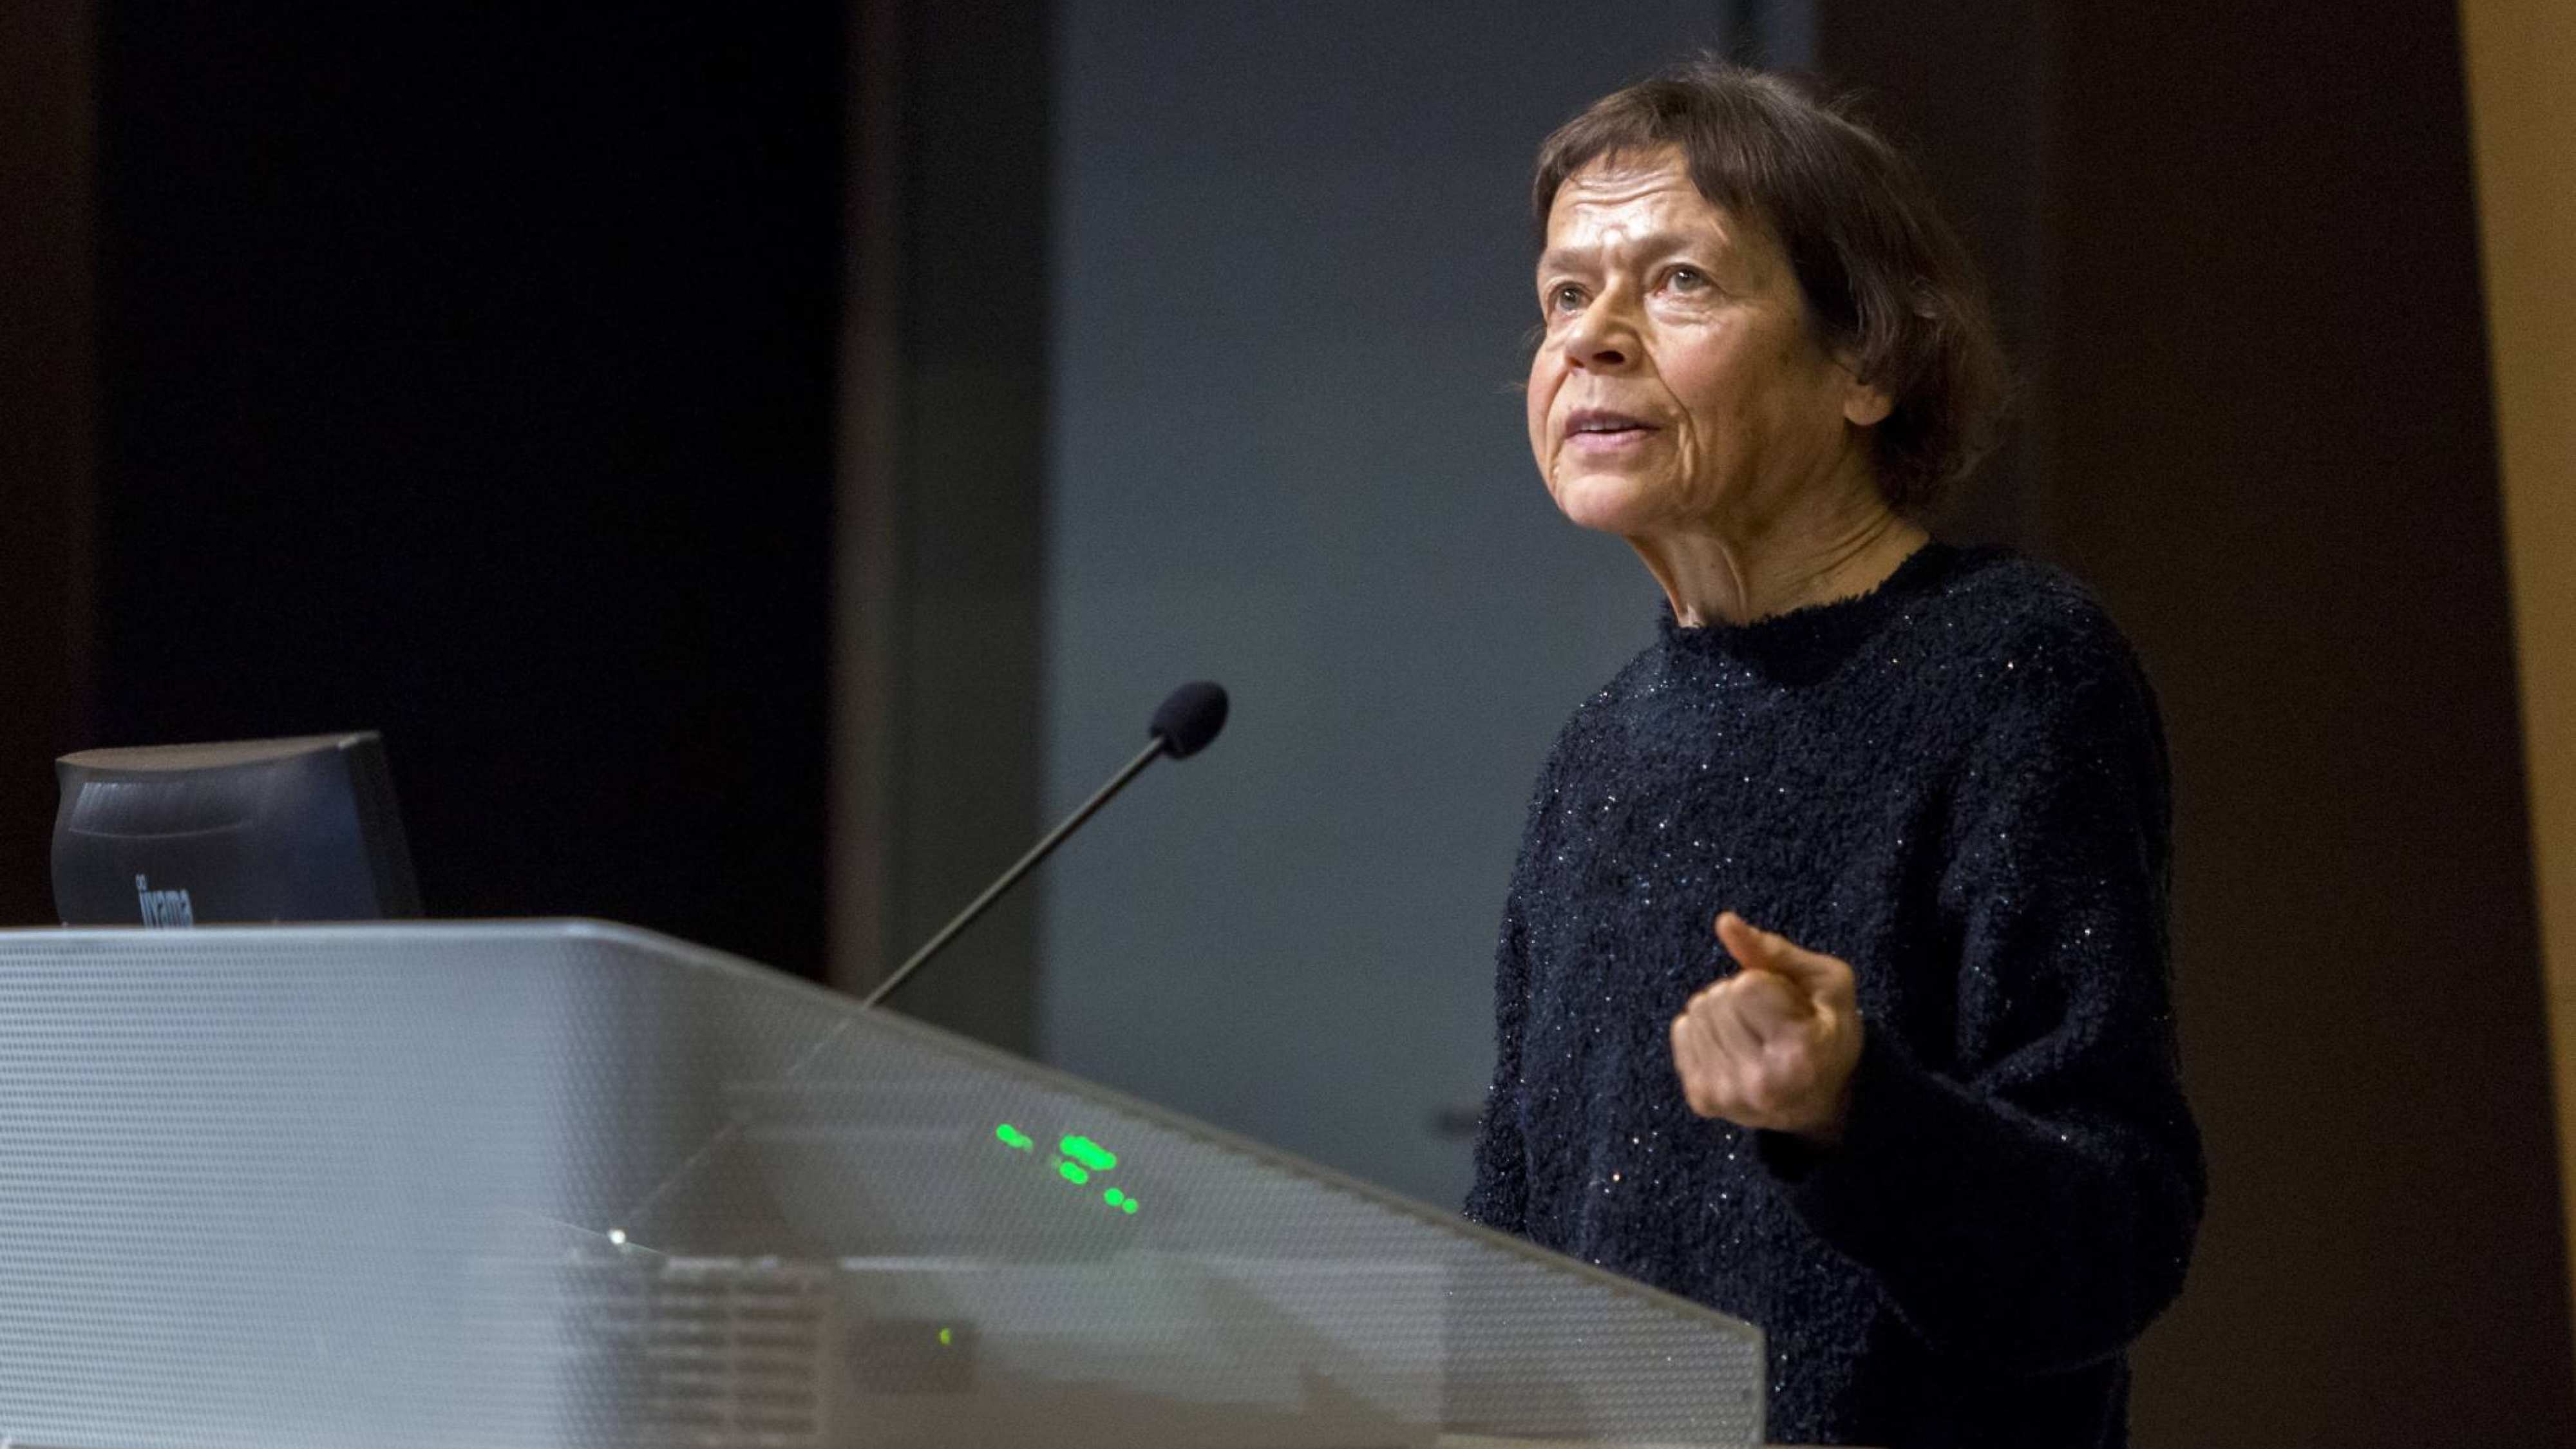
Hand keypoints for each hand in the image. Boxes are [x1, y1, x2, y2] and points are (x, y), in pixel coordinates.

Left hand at [1670, 912, 1864, 1144]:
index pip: (1746, 985)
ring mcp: (1727, 1096)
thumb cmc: (1830, 1034)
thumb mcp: (1828, 984)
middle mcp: (1760, 1084)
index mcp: (1799, 1056)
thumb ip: (1777, 950)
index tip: (1792, 1009)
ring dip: (1721, 1013)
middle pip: (1716, 998)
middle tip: (1772, 1024)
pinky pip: (1681, 1031)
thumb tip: (1725, 922)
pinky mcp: (1703, 1100)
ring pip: (1695, 1012)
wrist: (1820, 1102)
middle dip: (1741, 997)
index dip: (1768, 983)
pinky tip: (1733, 1048)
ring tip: (1755, 1036)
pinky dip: (1703, 1030)